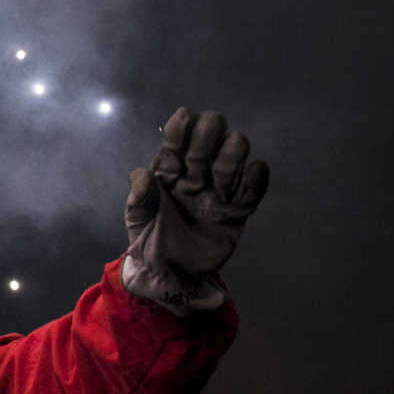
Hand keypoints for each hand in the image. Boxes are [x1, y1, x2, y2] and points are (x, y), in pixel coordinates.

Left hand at [122, 108, 269, 313]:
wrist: (169, 275)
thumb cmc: (148, 242)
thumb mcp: (137, 221)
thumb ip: (139, 198)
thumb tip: (143, 175)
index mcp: (168, 170)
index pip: (177, 137)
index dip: (182, 126)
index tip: (185, 118)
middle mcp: (196, 172)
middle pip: (210, 136)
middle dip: (209, 134)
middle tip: (201, 151)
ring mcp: (219, 189)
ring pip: (234, 153)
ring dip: (231, 155)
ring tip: (220, 179)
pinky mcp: (238, 209)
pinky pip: (254, 186)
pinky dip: (256, 177)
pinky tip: (249, 177)